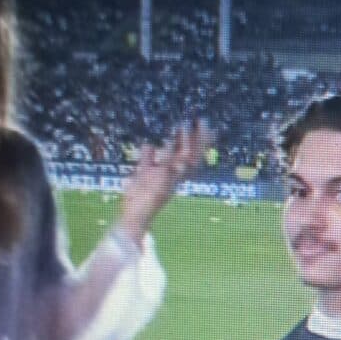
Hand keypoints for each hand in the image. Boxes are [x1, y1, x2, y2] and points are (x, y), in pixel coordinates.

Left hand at [119, 118, 209, 242]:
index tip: (203, 130)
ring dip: (192, 139)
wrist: (135, 217)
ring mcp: (171, 176)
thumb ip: (146, 159)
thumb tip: (149, 144)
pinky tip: (178, 130)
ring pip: (188, 156)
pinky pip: (172, 157)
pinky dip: (177, 144)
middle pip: (194, 155)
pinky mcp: (163, 176)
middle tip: (205, 122)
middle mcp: (176, 176)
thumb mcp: (141, 173)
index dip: (197, 144)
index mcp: (173, 176)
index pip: (189, 157)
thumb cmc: (136, 198)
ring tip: (195, 122)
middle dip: (201, 140)